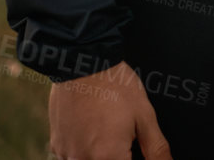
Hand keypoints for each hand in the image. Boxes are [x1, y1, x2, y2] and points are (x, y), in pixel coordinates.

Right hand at [48, 61, 170, 159]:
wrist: (82, 63)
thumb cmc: (115, 86)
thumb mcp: (144, 115)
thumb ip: (156, 148)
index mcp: (108, 156)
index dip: (133, 157)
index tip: (134, 146)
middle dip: (119, 154)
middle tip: (122, 132)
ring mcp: (67, 154)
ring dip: (100, 153)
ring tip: (107, 127)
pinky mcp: (57, 145)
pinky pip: (73, 156)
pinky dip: (85, 148)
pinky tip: (93, 128)